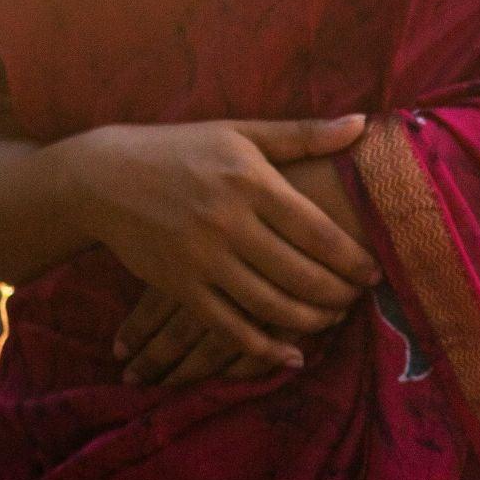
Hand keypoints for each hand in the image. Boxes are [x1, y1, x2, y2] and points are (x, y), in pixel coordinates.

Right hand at [70, 113, 377, 372]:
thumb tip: (363, 123)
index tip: (374, 272)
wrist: (105, 177)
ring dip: (309, 321)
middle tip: (358, 300)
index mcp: (250, 182)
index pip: (315, 231)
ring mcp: (202, 258)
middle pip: (299, 274)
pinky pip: (229, 327)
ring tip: (332, 320)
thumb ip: (302, 135)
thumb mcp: (240, 133)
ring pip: (269, 305)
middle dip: (337, 295)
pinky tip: (290, 355)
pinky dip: (263, 348)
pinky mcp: (180, 286)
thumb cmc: (181, 150)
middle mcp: (228, 222)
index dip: (351, 258)